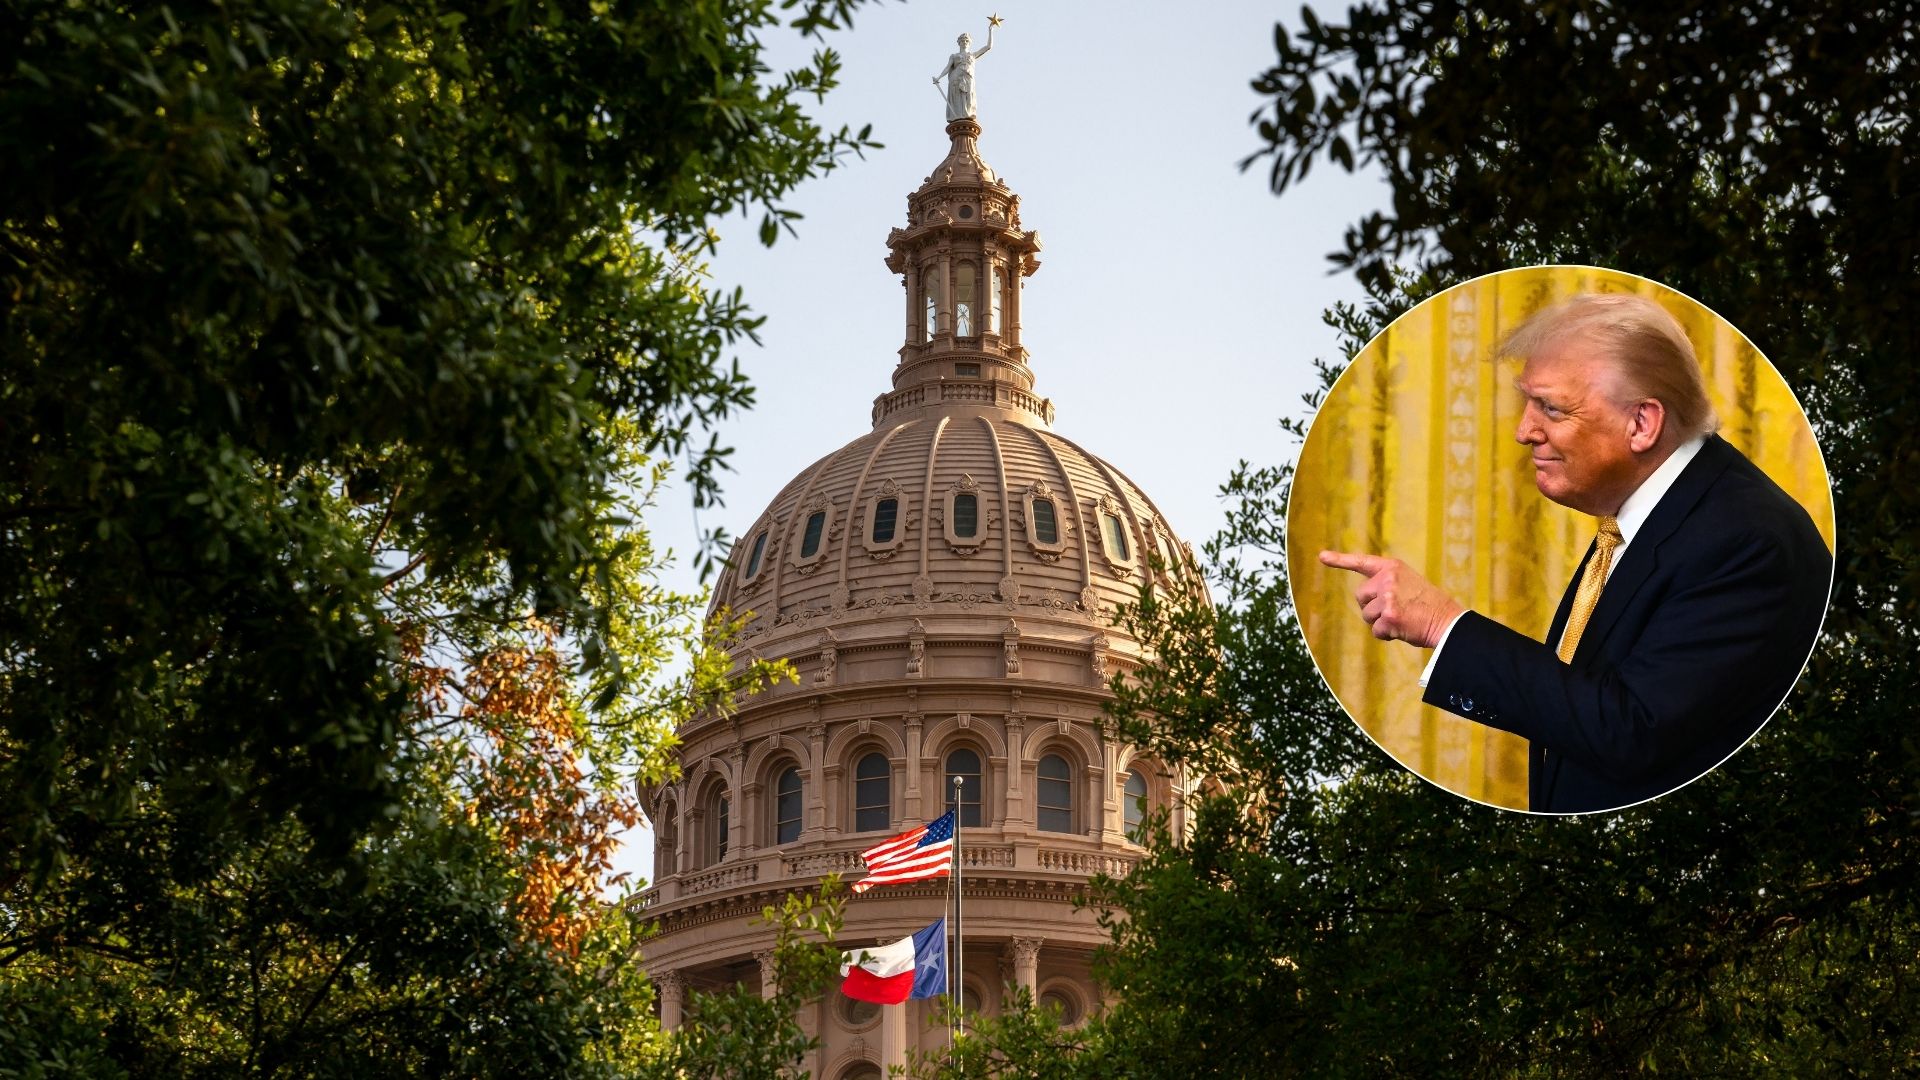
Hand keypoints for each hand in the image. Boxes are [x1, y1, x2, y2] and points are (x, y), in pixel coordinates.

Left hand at [1319, 550, 1464, 647]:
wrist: (1448, 620)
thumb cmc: (1428, 605)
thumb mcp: (1408, 583)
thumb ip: (1386, 584)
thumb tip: (1365, 601)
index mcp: (1392, 567)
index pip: (1362, 562)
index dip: (1340, 560)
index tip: (1321, 557)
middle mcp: (1388, 579)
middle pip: (1360, 597)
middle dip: (1371, 607)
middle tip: (1394, 610)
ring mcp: (1388, 597)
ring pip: (1367, 616)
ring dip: (1380, 622)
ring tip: (1402, 619)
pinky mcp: (1389, 616)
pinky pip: (1376, 631)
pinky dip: (1387, 635)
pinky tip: (1403, 629)